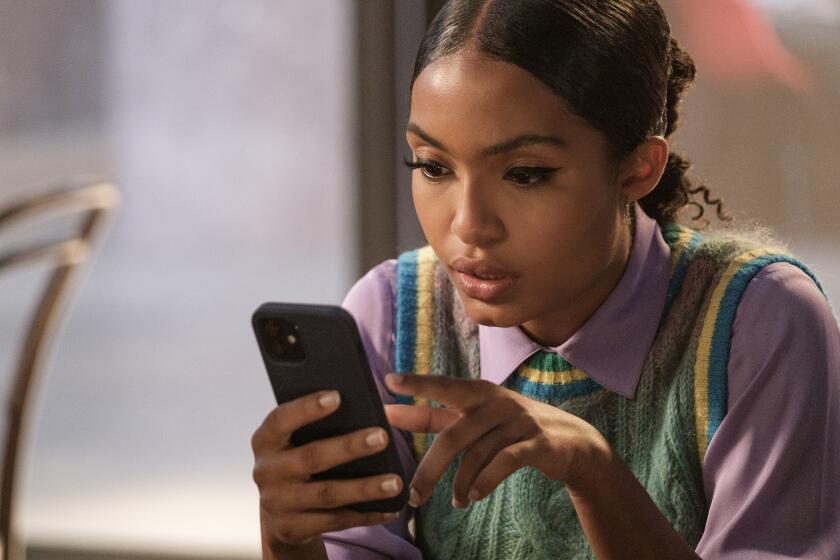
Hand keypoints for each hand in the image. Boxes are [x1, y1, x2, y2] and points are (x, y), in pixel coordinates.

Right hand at [251, 390, 402, 548]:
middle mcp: (266, 471)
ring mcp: (277, 503)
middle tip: (382, 437)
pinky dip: (365, 515)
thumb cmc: (297, 459)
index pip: (281, 420)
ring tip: (395, 482)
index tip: (337, 396)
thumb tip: (362, 409)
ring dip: (364, 488)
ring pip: (328, 494)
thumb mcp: (296, 441)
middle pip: (311, 457)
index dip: (307, 408)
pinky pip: (335, 521)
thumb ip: (316, 426)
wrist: (279, 513)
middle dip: (349, 447)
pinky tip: (389, 508)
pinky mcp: (292, 528)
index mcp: (265, 440)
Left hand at [383, 373, 607, 507]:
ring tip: (456, 501)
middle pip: (453, 435)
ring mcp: (519, 421)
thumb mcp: (472, 418)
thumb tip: (390, 413)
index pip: (444, 386)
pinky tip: (474, 496)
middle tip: (413, 496)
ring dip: (461, 484)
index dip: (418, 384)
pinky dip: (485, 482)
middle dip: (430, 470)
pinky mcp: (537, 443)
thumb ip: (432, 416)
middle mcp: (497, 402)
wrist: (570, 441)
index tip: (389, 381)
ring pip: (477, 455)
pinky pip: (505, 462)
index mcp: (478, 392)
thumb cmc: (509, 427)